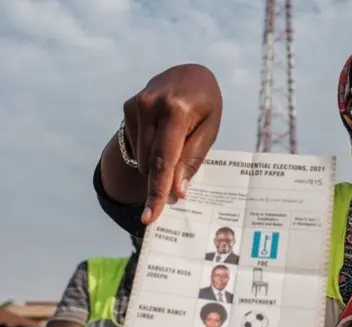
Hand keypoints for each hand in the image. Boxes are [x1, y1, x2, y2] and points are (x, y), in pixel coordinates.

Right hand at [122, 64, 222, 223]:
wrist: (190, 73)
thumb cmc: (206, 104)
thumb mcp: (210, 128)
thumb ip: (192, 158)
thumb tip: (178, 190)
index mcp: (176, 110)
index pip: (164, 160)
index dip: (157, 191)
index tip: (150, 216)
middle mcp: (151, 105)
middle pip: (151, 162)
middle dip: (160, 182)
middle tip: (171, 192)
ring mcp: (136, 104)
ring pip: (142, 156)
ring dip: (158, 163)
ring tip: (177, 143)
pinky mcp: (128, 106)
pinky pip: (137, 144)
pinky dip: (151, 149)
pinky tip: (164, 133)